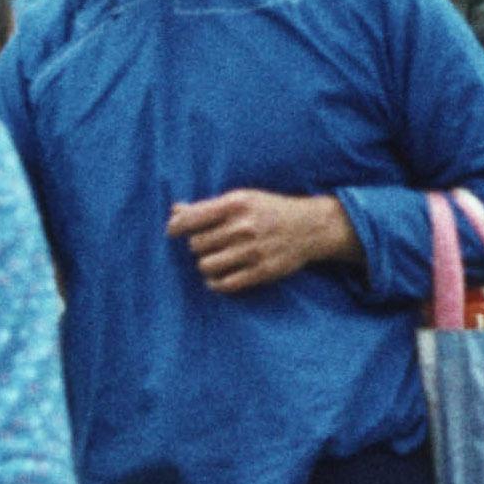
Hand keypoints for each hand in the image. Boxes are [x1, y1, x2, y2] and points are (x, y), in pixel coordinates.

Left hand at [167, 188, 357, 293]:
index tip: (173, 231)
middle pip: (196, 245)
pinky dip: (216, 283)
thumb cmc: (270, 210)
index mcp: (236, 204)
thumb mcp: (242, 199)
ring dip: (206, 264)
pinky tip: (218, 278)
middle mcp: (243, 227)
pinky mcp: (261, 271)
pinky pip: (225, 284)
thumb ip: (208, 207)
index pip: (191, 218)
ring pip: (206, 265)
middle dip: (197, 245)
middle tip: (207, 244)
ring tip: (214, 260)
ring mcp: (253, 251)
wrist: (310, 227)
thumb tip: (175, 211)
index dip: (176, 227)